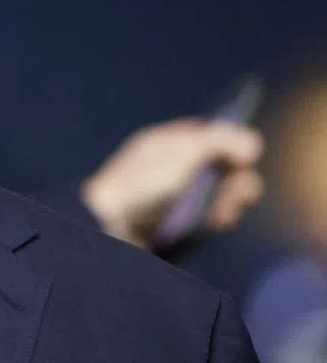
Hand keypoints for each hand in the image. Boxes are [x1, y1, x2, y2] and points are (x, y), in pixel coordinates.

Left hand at [82, 119, 263, 250]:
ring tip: (225, 211)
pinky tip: (217, 222)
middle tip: (239, 193)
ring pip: (219, 194)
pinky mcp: (177, 221)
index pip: (209, 136)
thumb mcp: (183, 154)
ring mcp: (175, 195)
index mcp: (166, 142)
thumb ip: (220, 142)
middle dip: (236, 179)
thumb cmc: (141, 184)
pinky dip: (218, 217)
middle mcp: (172, 166)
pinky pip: (209, 216)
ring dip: (230, 200)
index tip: (244, 157)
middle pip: (221, 167)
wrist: (109, 227)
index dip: (231, 144)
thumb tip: (254, 142)